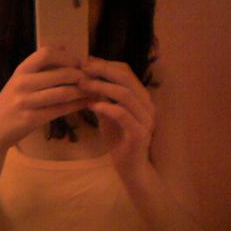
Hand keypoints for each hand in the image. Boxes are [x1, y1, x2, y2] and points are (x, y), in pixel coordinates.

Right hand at [0, 47, 91, 150]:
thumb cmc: (11, 104)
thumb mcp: (20, 81)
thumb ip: (39, 67)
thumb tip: (64, 48)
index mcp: (21, 70)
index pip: (46, 53)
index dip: (67, 57)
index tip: (80, 62)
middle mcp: (22, 83)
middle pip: (60, 73)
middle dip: (81, 75)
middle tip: (94, 79)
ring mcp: (26, 101)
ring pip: (63, 92)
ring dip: (82, 92)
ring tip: (94, 91)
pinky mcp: (32, 118)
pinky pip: (60, 110)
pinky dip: (76, 106)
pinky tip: (85, 104)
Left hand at [78, 56, 155, 176]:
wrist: (131, 168)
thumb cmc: (119, 141)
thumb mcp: (108, 115)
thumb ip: (102, 98)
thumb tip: (85, 79)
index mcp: (141, 97)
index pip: (126, 72)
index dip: (106, 64)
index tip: (86, 62)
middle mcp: (147, 105)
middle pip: (126, 78)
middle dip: (103, 71)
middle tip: (83, 69)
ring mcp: (146, 119)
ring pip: (125, 94)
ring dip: (102, 87)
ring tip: (83, 86)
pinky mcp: (139, 133)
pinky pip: (122, 114)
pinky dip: (106, 107)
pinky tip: (91, 106)